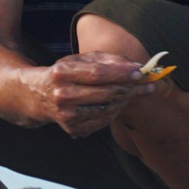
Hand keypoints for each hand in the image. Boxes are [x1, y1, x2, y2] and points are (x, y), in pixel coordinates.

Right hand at [32, 51, 152, 137]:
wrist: (39, 96)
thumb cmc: (65, 73)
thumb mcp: (80, 60)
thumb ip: (107, 59)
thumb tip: (135, 66)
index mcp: (62, 73)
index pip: (97, 73)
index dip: (121, 73)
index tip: (140, 71)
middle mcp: (63, 95)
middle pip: (105, 93)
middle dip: (130, 88)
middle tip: (148, 84)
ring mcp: (67, 115)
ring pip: (107, 108)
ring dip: (126, 99)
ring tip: (136, 91)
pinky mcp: (73, 128)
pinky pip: (103, 120)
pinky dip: (115, 110)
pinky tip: (120, 102)